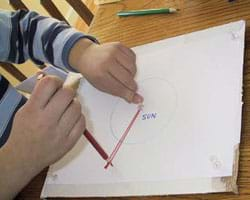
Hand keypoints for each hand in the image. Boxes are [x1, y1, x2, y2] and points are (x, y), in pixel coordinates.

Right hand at [0, 75, 84, 198]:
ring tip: (67, 108)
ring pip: (77, 107)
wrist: (23, 158)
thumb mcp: (25, 110)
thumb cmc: (24, 131)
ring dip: (74, 104)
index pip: (49, 84)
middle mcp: (47, 120)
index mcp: (33, 110)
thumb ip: (38, 95)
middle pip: (67, 93)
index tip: (56, 84)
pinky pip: (82, 122)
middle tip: (64, 96)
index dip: (55, 80)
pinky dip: (79, 117)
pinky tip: (72, 119)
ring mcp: (60, 133)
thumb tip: (53, 79)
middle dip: (67, 91)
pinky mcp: (69, 142)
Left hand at [69, 40, 142, 103]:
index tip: (135, 98)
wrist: (86, 55)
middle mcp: (107, 61)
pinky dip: (132, 64)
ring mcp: (113, 51)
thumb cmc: (94, 72)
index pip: (119, 87)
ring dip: (133, 74)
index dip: (129, 94)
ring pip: (132, 67)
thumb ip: (119, 92)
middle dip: (132, 86)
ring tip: (127, 76)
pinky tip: (125, 66)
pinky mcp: (118, 45)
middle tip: (132, 88)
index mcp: (100, 74)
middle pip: (127, 78)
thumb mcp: (101, 85)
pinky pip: (133, 57)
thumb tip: (137, 99)